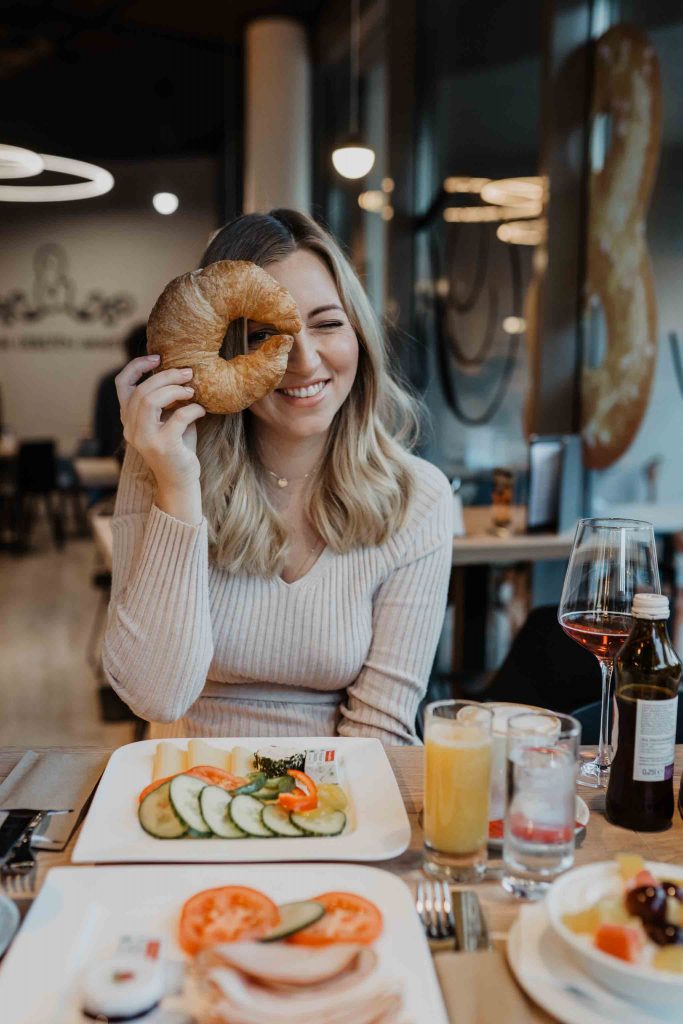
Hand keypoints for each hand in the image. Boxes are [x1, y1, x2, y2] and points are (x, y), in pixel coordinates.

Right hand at [115, 355, 205, 493]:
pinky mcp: (163, 446)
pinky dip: (192, 409)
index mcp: (128, 419)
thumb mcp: (168, 419)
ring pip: (151, 400)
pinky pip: (178, 417)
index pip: (122, 384)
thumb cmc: (177, 447)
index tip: (157, 358)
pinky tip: (201, 411)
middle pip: (142, 390)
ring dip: (175, 389)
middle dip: (166, 376)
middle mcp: (131, 428)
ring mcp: (144, 438)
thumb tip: (181, 373)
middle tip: (188, 373)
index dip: (136, 366)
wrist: (180, 480)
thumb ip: (166, 400)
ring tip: (192, 391)